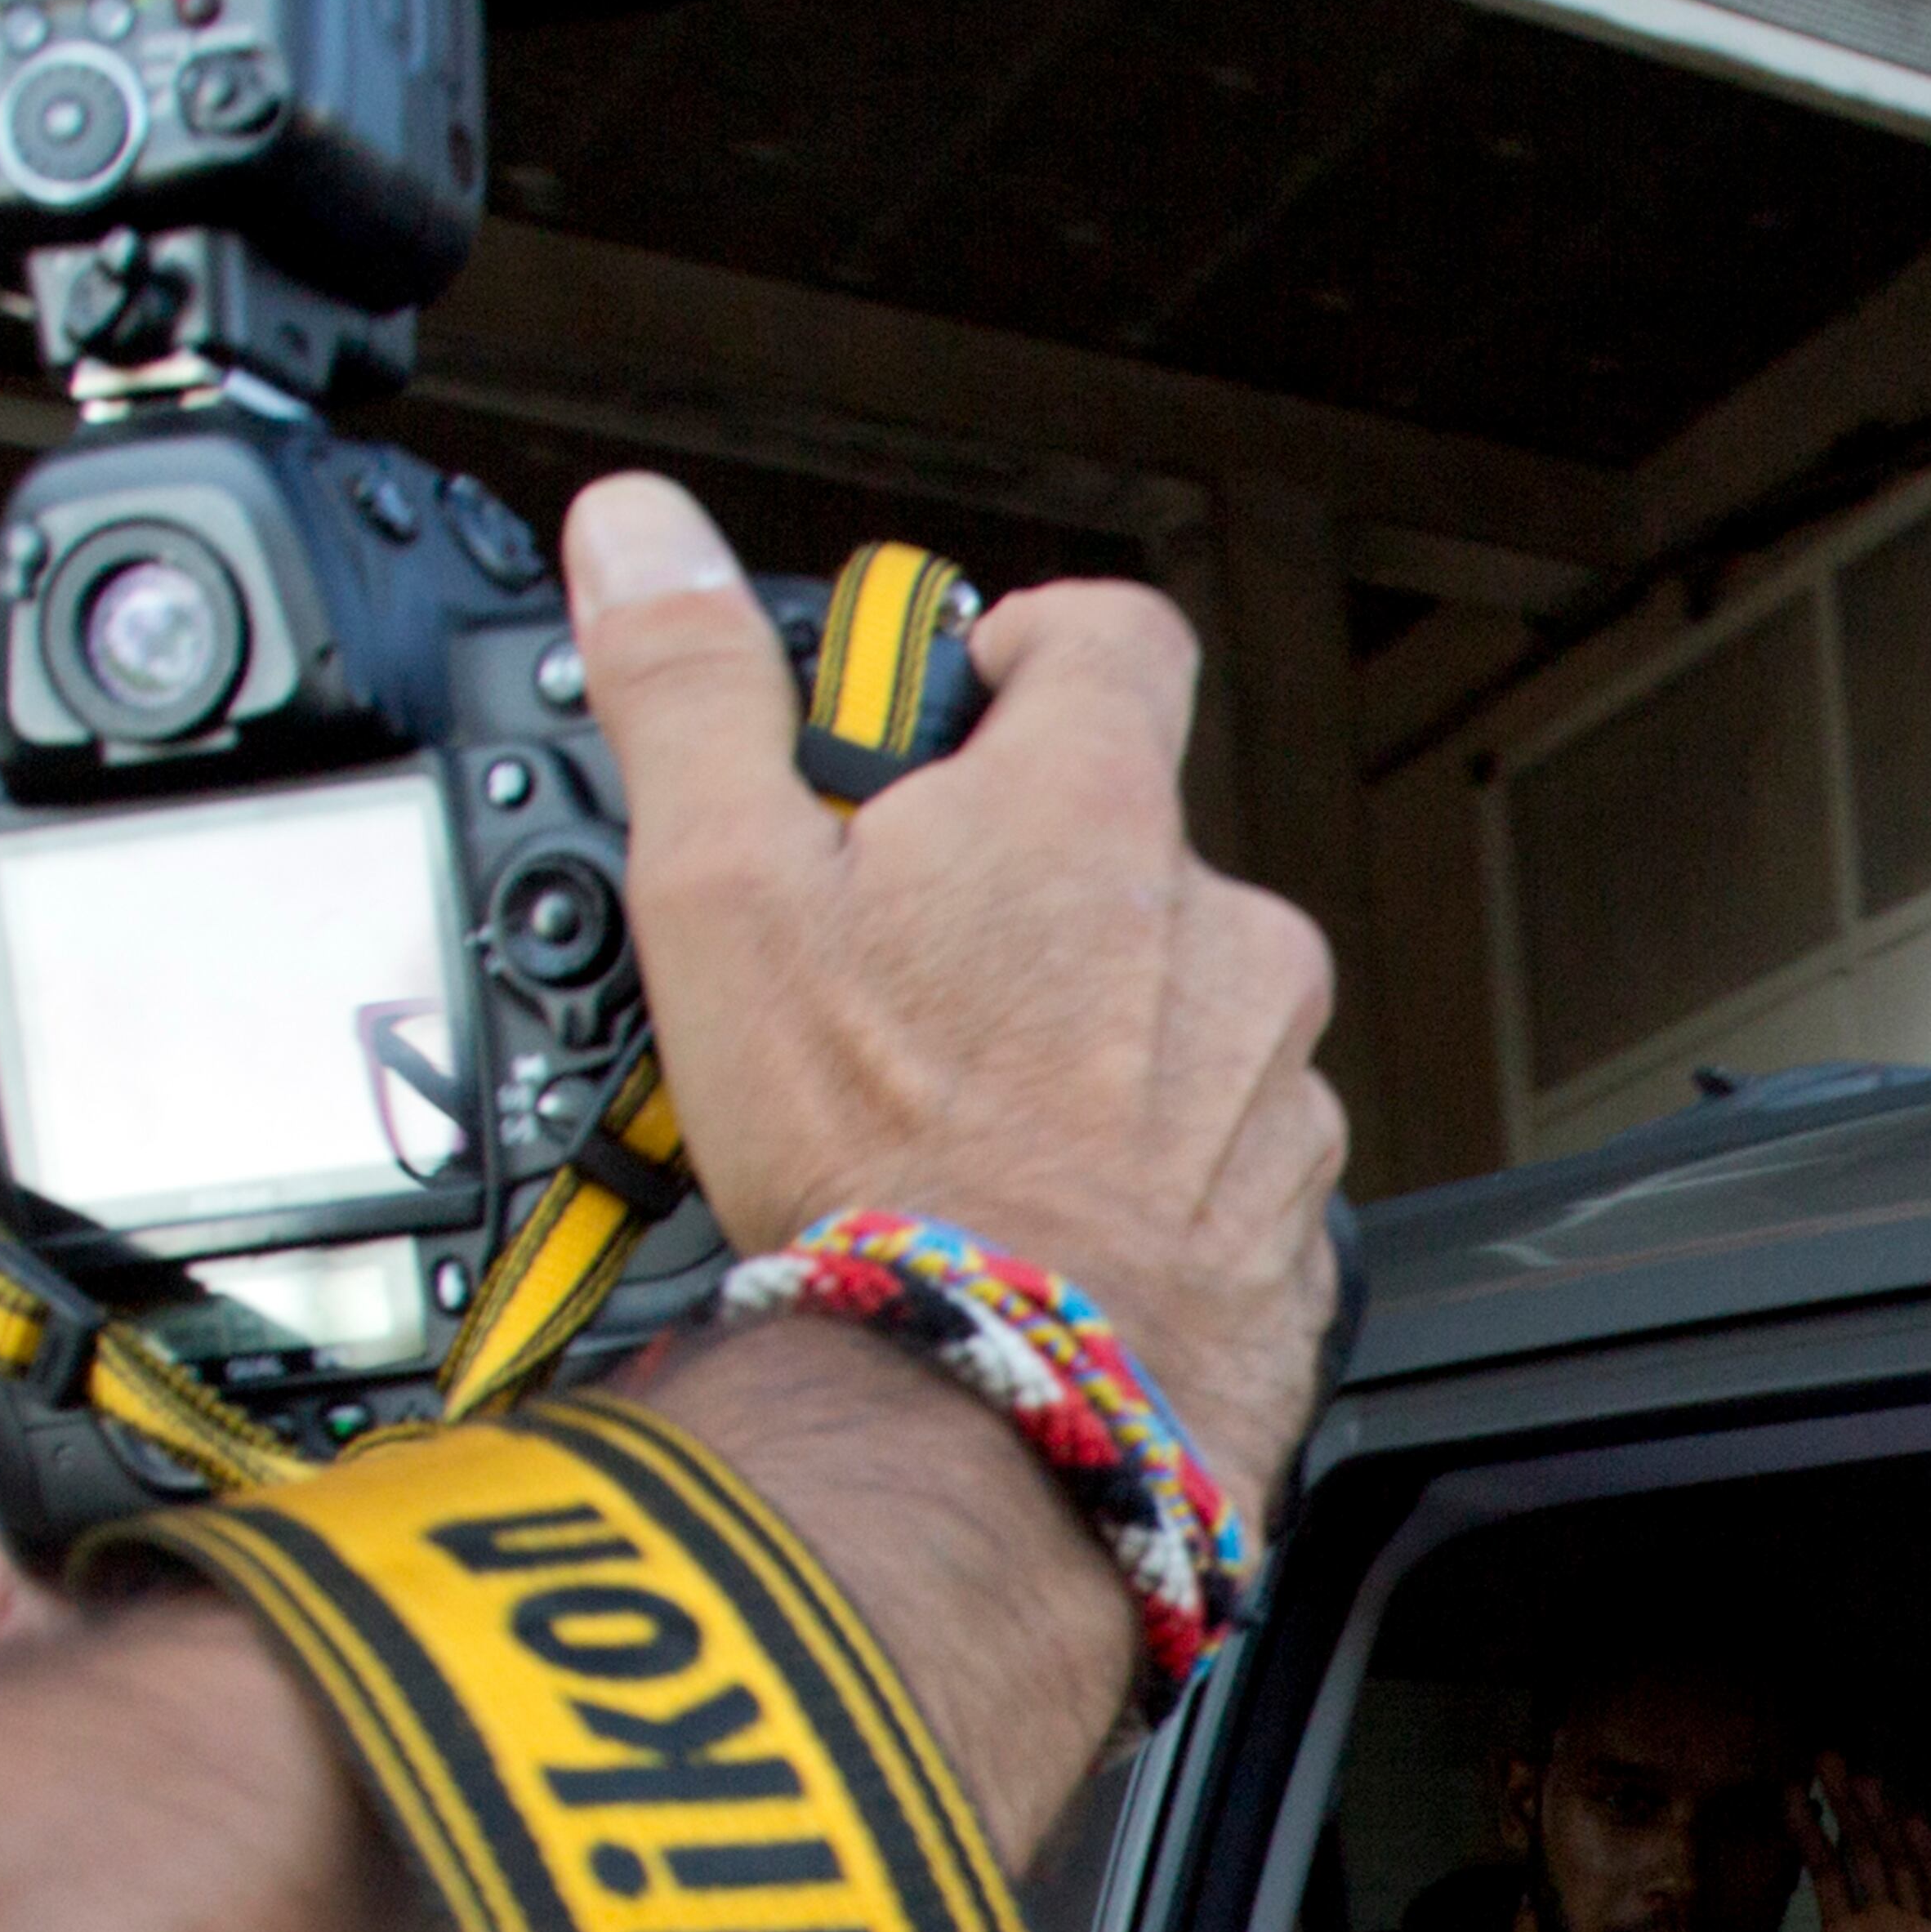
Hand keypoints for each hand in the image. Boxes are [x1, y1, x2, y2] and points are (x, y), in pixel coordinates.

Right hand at [565, 477, 1346, 1540]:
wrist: (1002, 1397)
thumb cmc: (878, 1156)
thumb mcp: (726, 889)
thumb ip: (694, 690)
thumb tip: (641, 534)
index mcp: (1094, 814)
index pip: (1112, 636)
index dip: (1028, 651)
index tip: (959, 710)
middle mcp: (1222, 926)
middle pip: (1133, 848)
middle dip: (1035, 895)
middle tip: (912, 981)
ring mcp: (1270, 1075)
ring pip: (1184, 1007)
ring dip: (1098, 1040)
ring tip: (971, 1121)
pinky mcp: (1289, 1209)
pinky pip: (1220, 1153)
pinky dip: (1148, 1172)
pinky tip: (1047, 1217)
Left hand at [1752, 1754, 1930, 1931]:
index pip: (1823, 1872)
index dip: (1806, 1832)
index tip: (1789, 1791)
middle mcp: (1882, 1925)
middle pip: (1861, 1852)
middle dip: (1843, 1806)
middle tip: (1827, 1758)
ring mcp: (1919, 1930)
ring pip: (1900, 1860)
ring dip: (1882, 1820)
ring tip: (1864, 1778)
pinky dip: (1930, 1857)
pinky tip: (1914, 1823)